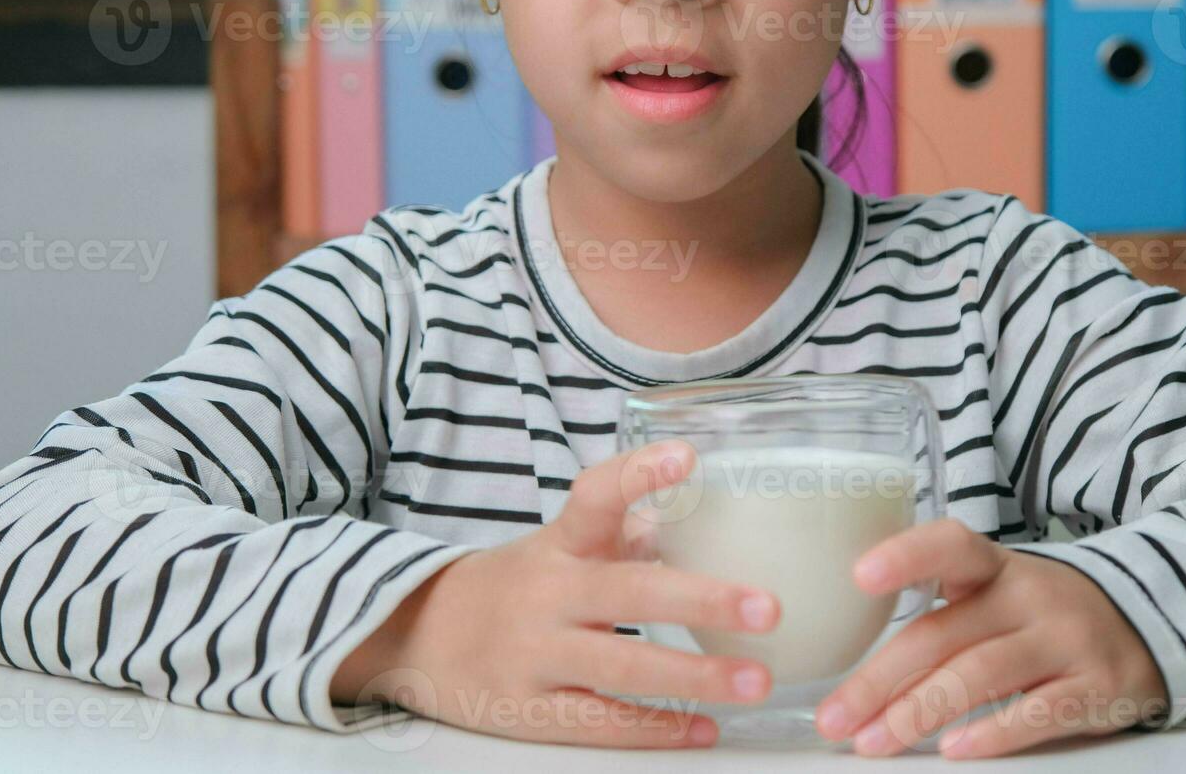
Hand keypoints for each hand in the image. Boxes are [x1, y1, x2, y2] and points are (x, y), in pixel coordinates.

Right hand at [330, 438, 782, 748]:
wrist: (416, 635)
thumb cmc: (517, 584)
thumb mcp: (562, 545)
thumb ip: (629, 532)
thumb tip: (706, 513)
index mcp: (560, 543)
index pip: (596, 497)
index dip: (640, 475)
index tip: (688, 457)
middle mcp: (548, 594)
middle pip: (628, 594)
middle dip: (702, 601)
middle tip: (768, 608)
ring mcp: (535, 655)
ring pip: (621, 669)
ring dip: (694, 677)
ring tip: (756, 681)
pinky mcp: (528, 712)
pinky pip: (600, 723)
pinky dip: (656, 729)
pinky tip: (705, 728)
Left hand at [813, 517, 1167, 757]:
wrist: (1145, 625)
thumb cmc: (1041, 615)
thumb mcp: (998, 595)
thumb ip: (942, 618)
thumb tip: (857, 675)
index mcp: (994, 567)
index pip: (948, 546)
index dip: (905, 556)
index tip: (860, 576)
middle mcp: (1028, 595)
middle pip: (942, 634)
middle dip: (879, 680)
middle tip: (834, 718)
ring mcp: (1065, 639)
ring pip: (979, 675)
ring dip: (918, 712)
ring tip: (875, 742)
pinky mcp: (1096, 687)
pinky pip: (1036, 712)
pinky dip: (990, 733)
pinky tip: (952, 750)